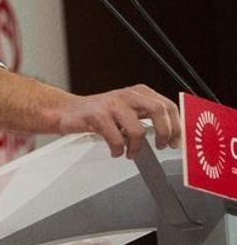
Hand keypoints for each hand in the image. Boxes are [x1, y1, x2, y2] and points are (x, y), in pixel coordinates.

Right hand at [56, 84, 179, 157]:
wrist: (67, 111)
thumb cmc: (100, 114)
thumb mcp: (128, 110)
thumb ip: (148, 116)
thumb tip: (173, 135)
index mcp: (138, 92)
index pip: (167, 105)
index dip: (176, 125)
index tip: (176, 141)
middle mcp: (127, 95)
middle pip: (158, 110)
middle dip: (164, 132)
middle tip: (161, 146)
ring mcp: (111, 105)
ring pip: (137, 130)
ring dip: (136, 147)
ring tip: (131, 152)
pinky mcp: (96, 116)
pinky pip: (117, 140)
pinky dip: (118, 150)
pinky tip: (115, 150)